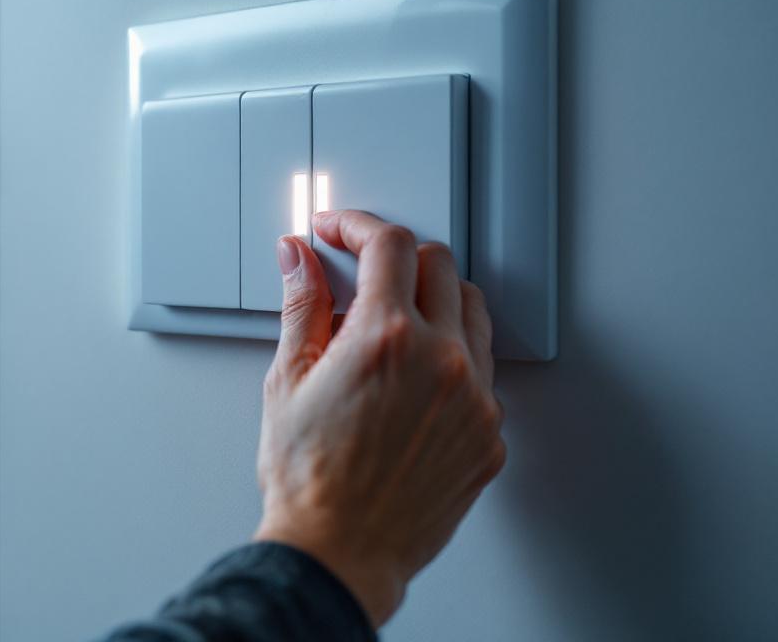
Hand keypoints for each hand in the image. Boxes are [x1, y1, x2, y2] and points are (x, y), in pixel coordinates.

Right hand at [253, 210, 504, 626]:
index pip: (387, 243)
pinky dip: (451, 357)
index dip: (356, 225)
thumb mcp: (288, 379)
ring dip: (435, 299)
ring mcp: (475, 398)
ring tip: (392, 324)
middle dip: (395, 256)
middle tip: (361, 274)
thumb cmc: (307, 479)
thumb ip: (302, 305)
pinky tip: (414, 377)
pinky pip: (482, 370)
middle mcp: (442, 360)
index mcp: (387, 337)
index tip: (337, 232)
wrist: (339, 551)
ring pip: (473, 310)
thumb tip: (298, 257)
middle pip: (438, 263)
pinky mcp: (490, 433)